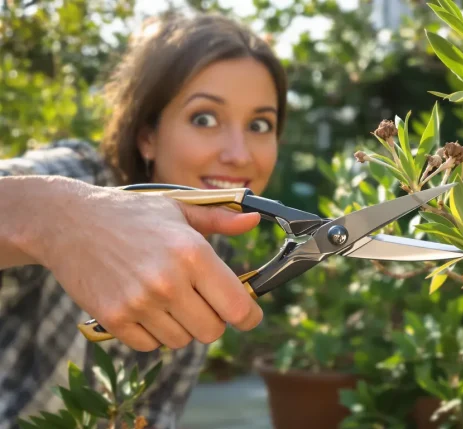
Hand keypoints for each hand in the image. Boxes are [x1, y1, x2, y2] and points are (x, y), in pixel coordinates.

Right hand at [32, 177, 263, 350]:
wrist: (69, 222)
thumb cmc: (132, 214)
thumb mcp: (180, 209)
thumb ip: (221, 219)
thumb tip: (253, 222)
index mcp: (193, 253)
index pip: (237, 308)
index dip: (249, 316)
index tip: (247, 315)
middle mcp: (169, 282)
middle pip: (212, 331)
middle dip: (213, 320)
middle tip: (202, 302)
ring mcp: (140, 303)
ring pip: (182, 341)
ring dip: (182, 326)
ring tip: (170, 300)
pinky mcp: (114, 319)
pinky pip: (150, 345)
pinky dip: (154, 333)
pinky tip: (146, 308)